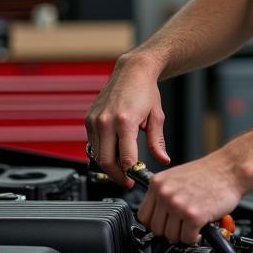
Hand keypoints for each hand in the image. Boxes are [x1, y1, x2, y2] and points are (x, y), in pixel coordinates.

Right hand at [85, 53, 169, 186]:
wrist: (131, 71)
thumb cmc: (146, 91)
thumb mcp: (157, 117)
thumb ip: (157, 142)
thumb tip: (163, 159)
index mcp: (125, 120)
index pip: (124, 157)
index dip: (129, 173)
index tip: (134, 179)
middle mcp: (106, 121)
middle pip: (106, 161)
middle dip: (116, 176)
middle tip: (126, 181)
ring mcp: (95, 120)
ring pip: (96, 155)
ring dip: (108, 166)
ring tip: (121, 170)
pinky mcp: (89, 119)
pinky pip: (92, 144)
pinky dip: (101, 152)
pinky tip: (113, 153)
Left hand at [138, 155, 242, 243]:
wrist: (231, 168)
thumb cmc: (210, 173)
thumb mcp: (177, 178)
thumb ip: (165, 195)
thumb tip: (158, 217)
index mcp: (158, 183)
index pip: (143, 216)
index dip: (156, 224)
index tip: (166, 224)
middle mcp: (165, 194)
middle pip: (156, 229)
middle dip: (171, 231)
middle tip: (183, 226)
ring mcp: (178, 205)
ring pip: (171, 236)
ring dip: (184, 235)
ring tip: (194, 224)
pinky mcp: (193, 216)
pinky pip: (188, 239)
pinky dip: (196, 238)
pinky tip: (201, 228)